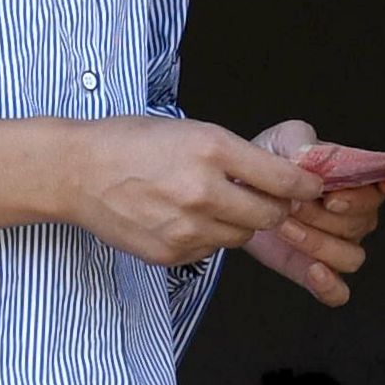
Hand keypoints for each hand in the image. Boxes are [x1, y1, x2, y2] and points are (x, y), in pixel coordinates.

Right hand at [52, 114, 331, 274]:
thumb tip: (277, 178)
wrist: (75, 172)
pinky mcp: (171, 253)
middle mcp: (202, 190)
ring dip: (237, 223)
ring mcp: (186, 226)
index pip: (282, 178)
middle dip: (274, 209)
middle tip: (264, 199)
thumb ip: (233, 155)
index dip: (303, 185)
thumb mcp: (188, 131)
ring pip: (241, 236)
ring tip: (208, 203)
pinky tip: (181, 218)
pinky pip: (210, 251)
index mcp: (211, 148)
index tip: (309, 187)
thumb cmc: (128, 144)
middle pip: (269, 215)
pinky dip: (206, 238)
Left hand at [242, 119, 382, 308]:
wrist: (236, 191)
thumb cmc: (267, 162)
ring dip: (319, 244)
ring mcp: (335, 246)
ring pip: (350, 257)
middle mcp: (351, 217)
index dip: (356, 200)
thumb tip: (311, 156)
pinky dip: (330, 287)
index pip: (373, 196)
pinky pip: (338, 292)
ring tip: (286, 228)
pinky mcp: (313, 271)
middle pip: (359, 227)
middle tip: (290, 206)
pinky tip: (314, 272)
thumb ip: (301, 141)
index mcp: (353, 183)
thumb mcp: (282, 139)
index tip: (330, 199)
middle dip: (322, 218)